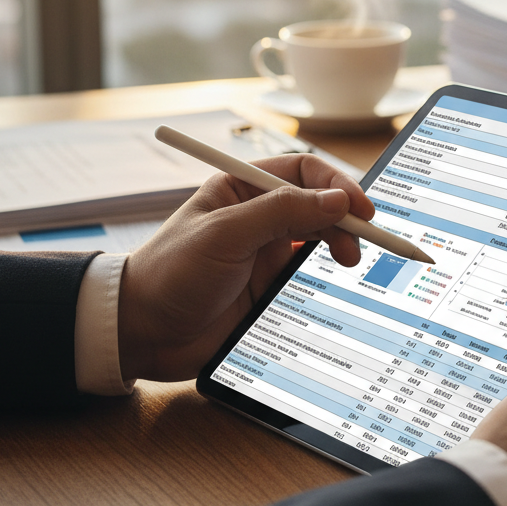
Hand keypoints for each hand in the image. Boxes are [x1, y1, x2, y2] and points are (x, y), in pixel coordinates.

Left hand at [117, 154, 373, 382]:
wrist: (144, 333)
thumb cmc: (171, 273)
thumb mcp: (226, 234)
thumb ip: (282, 212)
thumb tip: (337, 200)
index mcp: (242, 189)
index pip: (303, 172)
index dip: (336, 184)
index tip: (359, 207)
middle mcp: (257, 216)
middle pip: (318, 204)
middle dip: (345, 217)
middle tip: (362, 240)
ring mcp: (265, 252)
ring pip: (319, 237)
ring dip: (341, 243)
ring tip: (349, 261)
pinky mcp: (269, 287)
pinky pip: (310, 273)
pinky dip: (329, 273)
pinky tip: (336, 279)